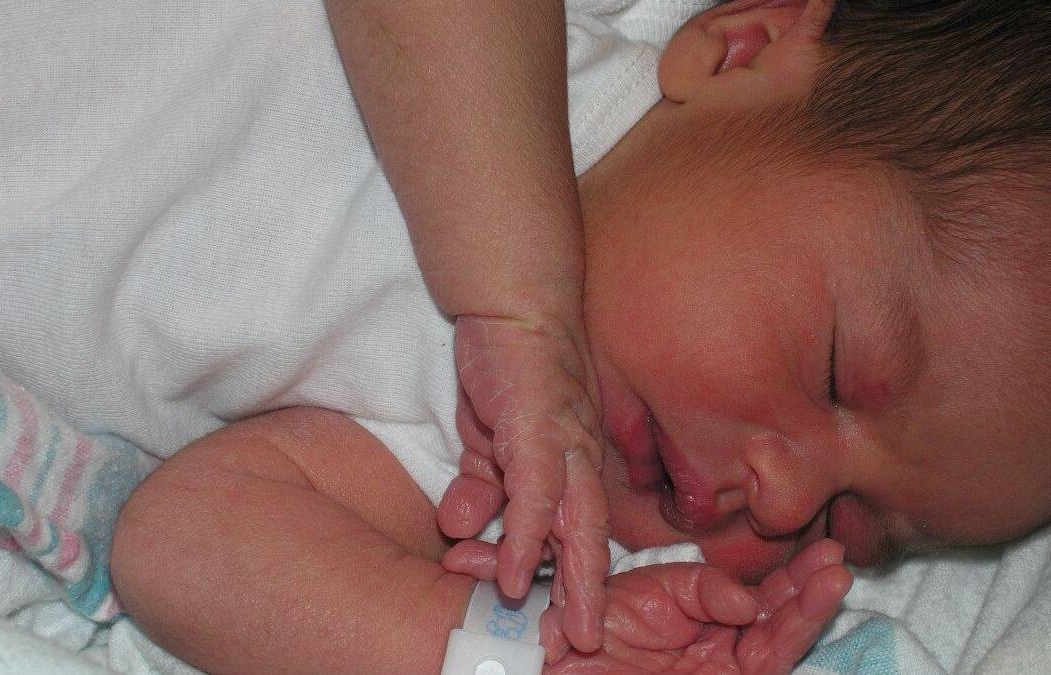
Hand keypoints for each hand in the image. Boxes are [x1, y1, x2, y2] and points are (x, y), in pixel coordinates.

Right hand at [438, 314, 610, 651]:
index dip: (581, 579)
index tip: (574, 624)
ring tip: (560, 629)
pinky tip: (516, 572)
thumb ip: (484, 483)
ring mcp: (565, 444)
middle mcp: (578, 460)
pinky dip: (527, 535)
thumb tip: (459, 524)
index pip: (583, 530)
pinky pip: (536, 492)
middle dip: (587, 596)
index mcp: (574, 464)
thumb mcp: (492, 440)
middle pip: (590, 539)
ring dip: (568, 580)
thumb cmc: (512, 371)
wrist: (515, 304)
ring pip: (574, 524)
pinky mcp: (540, 427)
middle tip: (580, 644)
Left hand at [543, 540, 852, 673]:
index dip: (790, 573)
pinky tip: (812, 606)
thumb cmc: (589, 628)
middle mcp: (718, 642)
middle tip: (838, 555)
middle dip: (809, 585)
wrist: (557, 667)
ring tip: (837, 575)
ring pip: (779, 639)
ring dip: (810, 606)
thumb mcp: (645, 591)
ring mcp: (723, 669)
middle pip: (775, 614)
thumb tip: (748, 602)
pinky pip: (767, 662)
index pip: (755, 593)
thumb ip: (699, 586)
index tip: (822, 546)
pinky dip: (791, 634)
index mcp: (700, 614)